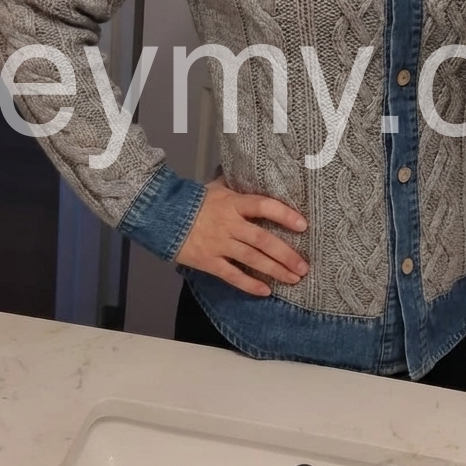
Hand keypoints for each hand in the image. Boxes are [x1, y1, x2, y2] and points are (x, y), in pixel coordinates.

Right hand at [175, 175, 309, 295]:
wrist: (161, 215)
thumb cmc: (193, 200)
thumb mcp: (216, 187)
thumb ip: (236, 186)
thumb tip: (253, 174)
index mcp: (233, 203)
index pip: (264, 206)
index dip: (284, 215)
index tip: (303, 225)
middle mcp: (229, 224)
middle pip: (263, 240)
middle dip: (286, 254)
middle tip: (304, 266)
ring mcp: (219, 244)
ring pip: (252, 259)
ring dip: (275, 270)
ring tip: (294, 278)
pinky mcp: (208, 261)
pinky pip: (232, 275)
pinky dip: (249, 284)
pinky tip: (265, 291)